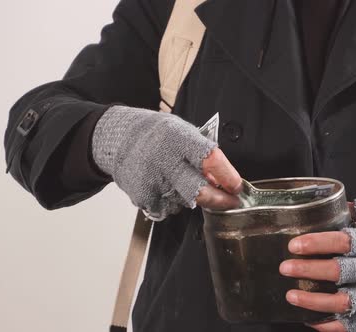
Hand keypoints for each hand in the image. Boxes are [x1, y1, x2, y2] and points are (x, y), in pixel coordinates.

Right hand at [92, 106, 241, 218]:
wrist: (118, 138)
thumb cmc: (156, 134)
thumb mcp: (182, 132)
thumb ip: (202, 154)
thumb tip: (222, 179)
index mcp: (178, 138)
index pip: (210, 159)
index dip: (228, 176)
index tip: (237, 186)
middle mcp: (164, 160)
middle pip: (199, 192)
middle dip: (220, 200)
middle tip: (230, 201)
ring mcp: (152, 181)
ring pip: (186, 202)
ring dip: (192, 197)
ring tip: (179, 179)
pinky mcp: (143, 196)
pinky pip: (169, 208)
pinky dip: (172, 201)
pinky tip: (164, 185)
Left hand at [279, 201, 355, 331]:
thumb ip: (353, 209)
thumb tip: (321, 201)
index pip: (346, 242)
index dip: (318, 243)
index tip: (294, 244)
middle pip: (341, 272)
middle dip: (310, 270)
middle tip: (285, 267)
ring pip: (345, 302)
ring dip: (315, 301)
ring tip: (291, 295)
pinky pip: (353, 324)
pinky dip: (331, 326)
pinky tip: (309, 320)